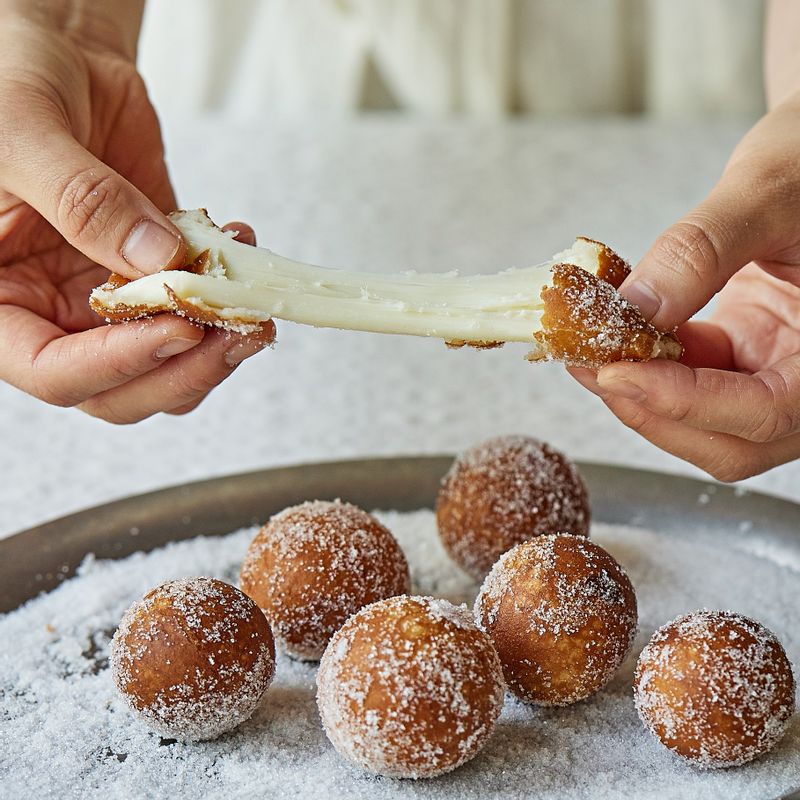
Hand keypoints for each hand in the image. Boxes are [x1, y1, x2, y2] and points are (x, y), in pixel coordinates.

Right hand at [0, 3, 272, 422]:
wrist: (59, 57)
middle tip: (239, 334)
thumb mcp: (21, 132)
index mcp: (1, 301)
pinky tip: (242, 244)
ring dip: (219, 344)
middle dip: (185, 372)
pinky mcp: (156, 272)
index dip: (119, 364)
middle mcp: (55, 313)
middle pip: (122, 389)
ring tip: (255, 302)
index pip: (55, 373)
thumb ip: (81, 199)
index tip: (181, 330)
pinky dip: (230, 292)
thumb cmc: (10, 82)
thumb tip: (157, 259)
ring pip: (169, 363)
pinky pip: (198, 306)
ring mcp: (110, 299)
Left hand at [569, 96, 799, 480]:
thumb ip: (702, 251)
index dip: (685, 404)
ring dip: (637, 387)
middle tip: (588, 365)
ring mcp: (775, 367)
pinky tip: (612, 329)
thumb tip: (633, 308)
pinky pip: (687, 376)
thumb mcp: (768, 191)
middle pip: (728, 439)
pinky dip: (644, 360)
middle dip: (650, 408)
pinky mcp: (743, 352)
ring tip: (587, 343)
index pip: (767, 411)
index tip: (616, 374)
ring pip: (699, 417)